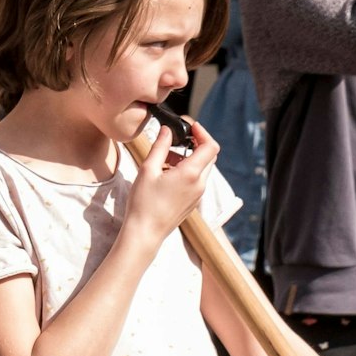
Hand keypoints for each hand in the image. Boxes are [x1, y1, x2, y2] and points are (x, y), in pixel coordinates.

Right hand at [123, 118, 217, 247]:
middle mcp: (200, 184)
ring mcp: (198, 194)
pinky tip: (166, 171)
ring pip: (203, 167)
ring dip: (189, 156)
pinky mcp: (193, 200)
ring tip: (164, 156)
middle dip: (195, 143)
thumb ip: (159, 147)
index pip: (210, 146)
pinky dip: (186, 169)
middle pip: (209, 156)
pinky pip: (197, 179)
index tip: (188, 125)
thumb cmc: (144, 201)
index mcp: (191, 174)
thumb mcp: (148, 169)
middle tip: (175, 137)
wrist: (146, 231)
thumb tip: (166, 130)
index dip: (202, 132)